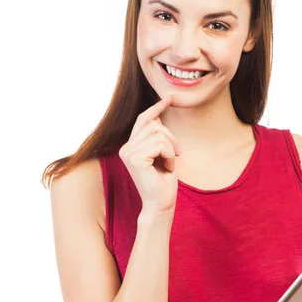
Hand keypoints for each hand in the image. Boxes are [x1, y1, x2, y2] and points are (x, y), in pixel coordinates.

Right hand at [119, 95, 180, 213]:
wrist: (161, 204)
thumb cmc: (163, 182)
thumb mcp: (162, 154)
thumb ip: (156, 137)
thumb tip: (157, 116)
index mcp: (131, 146)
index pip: (143, 120)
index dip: (156, 107)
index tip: (170, 98)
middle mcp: (126, 148)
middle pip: (154, 124)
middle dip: (171, 138)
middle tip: (175, 156)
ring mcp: (128, 152)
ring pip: (159, 133)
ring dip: (171, 148)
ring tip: (169, 164)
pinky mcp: (134, 158)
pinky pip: (160, 144)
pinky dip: (169, 155)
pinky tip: (167, 168)